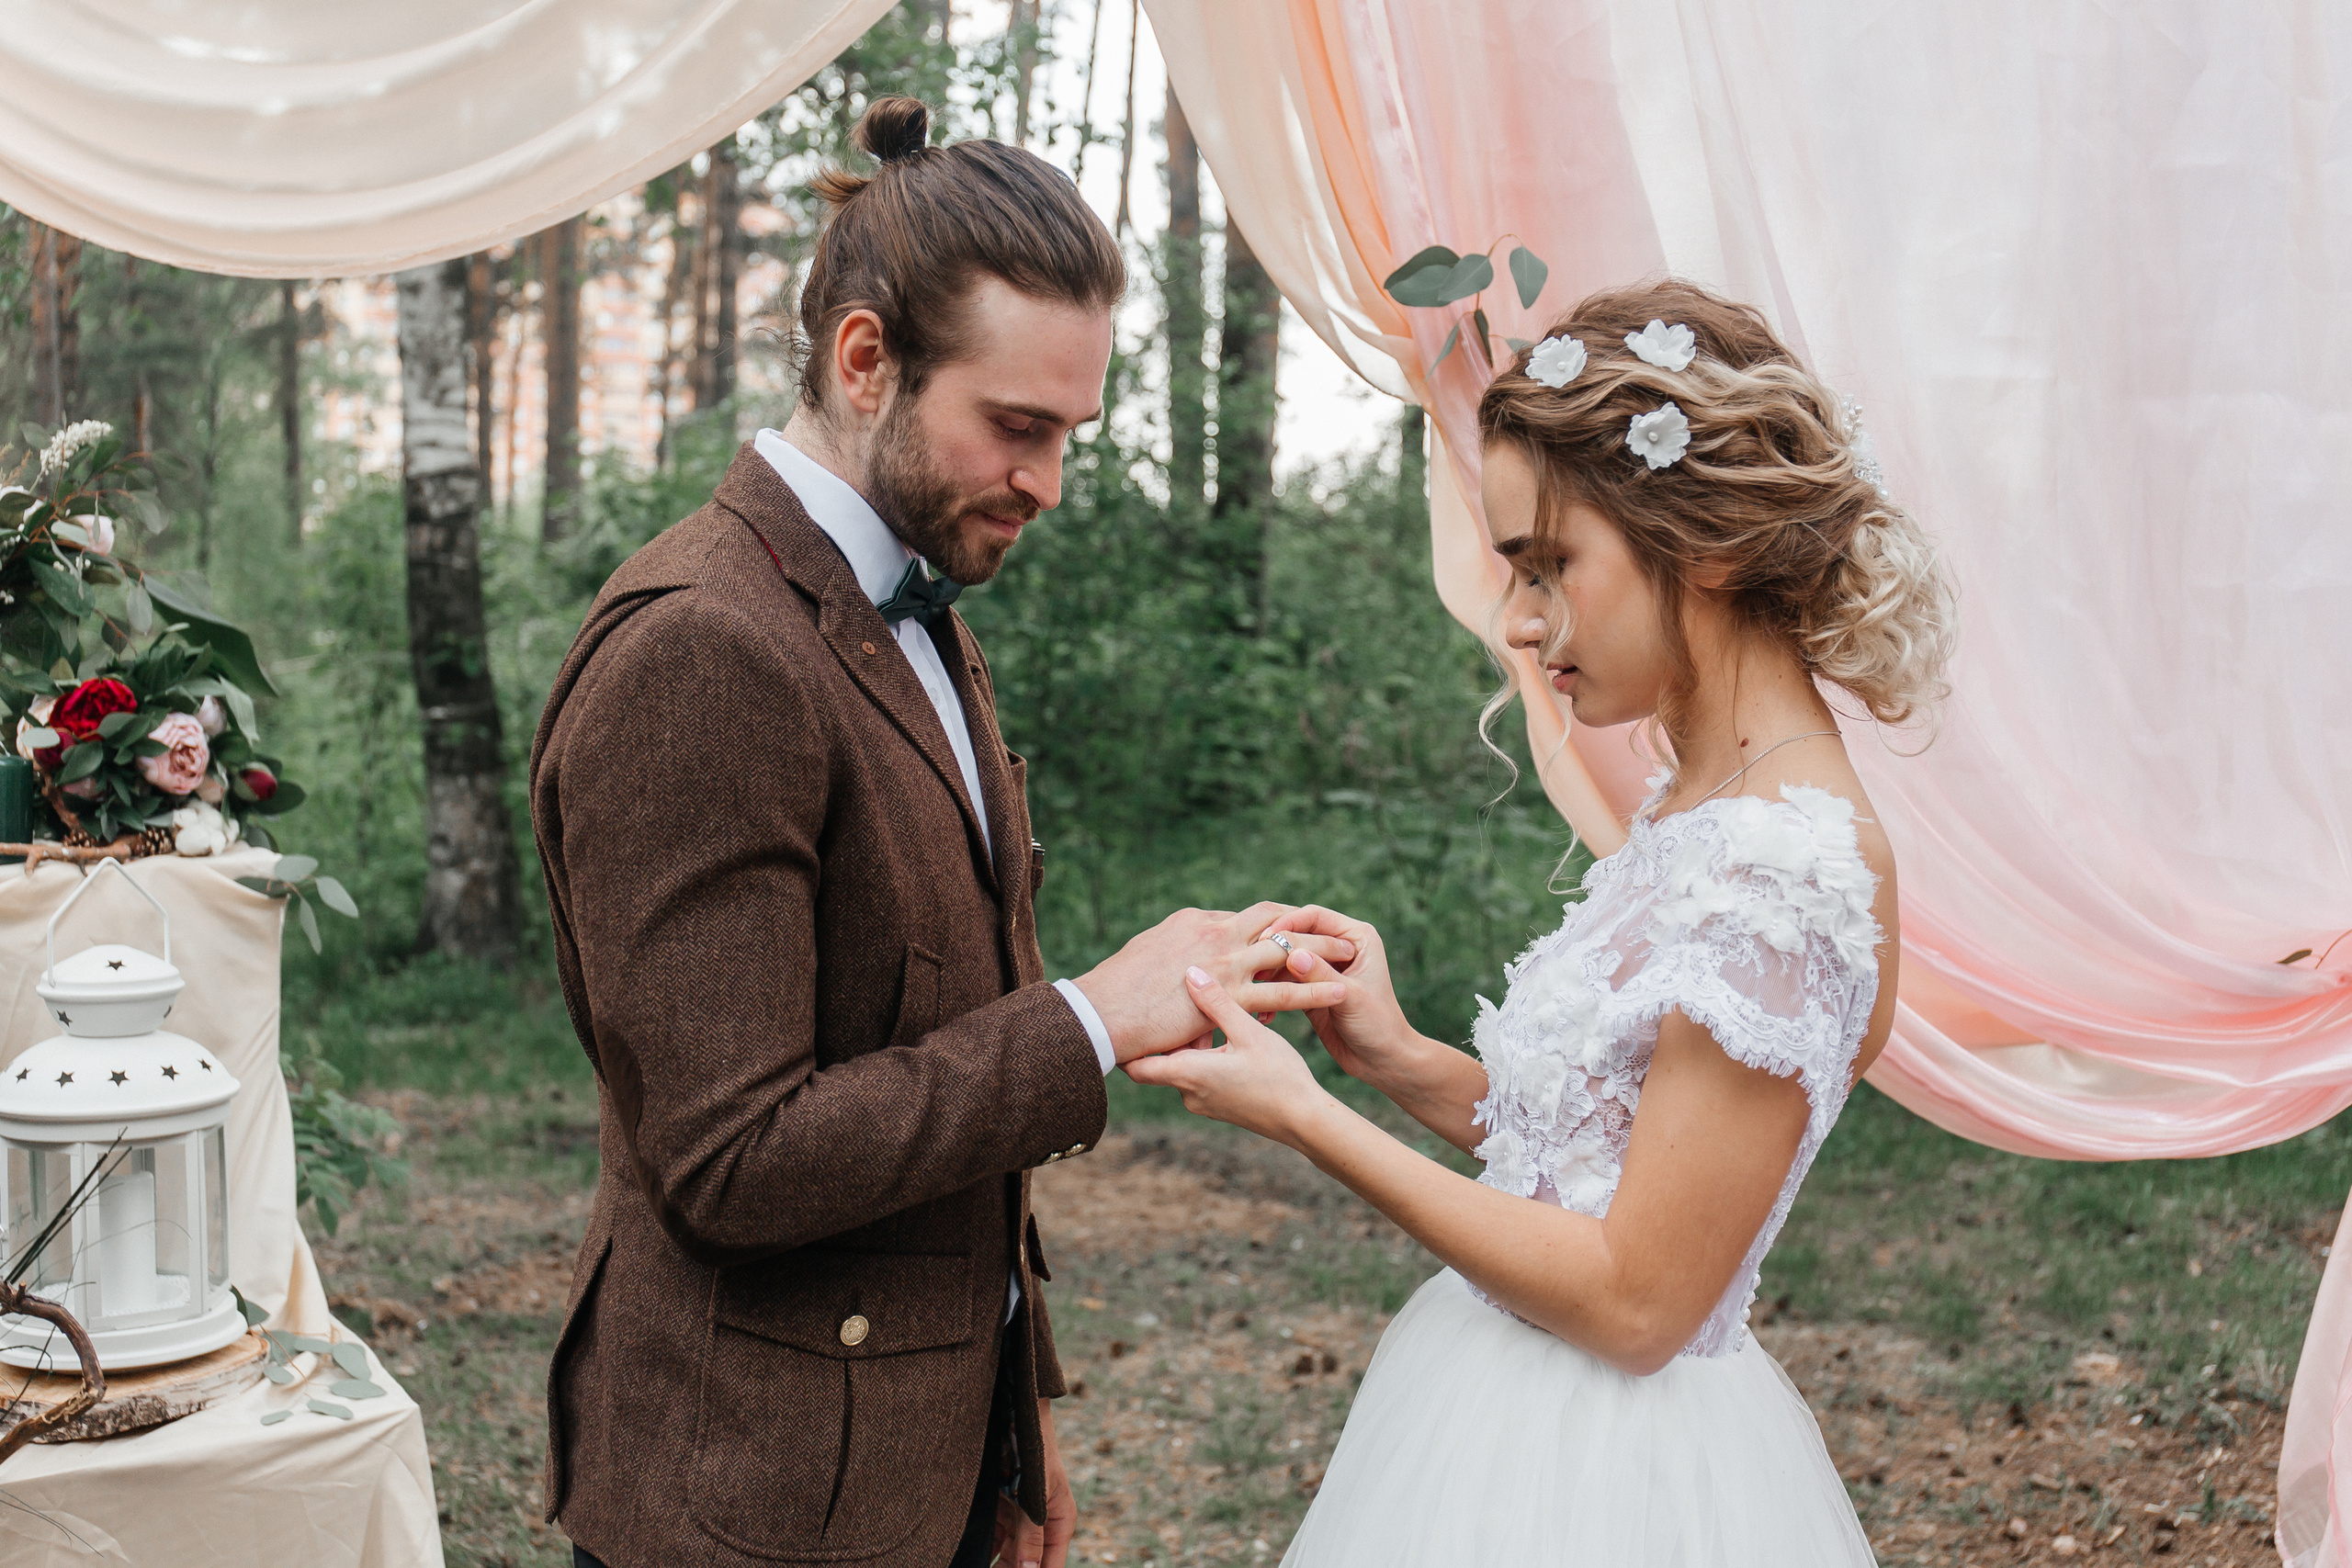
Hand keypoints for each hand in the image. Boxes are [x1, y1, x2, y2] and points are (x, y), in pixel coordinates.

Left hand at [994, 1398, 1075, 1567]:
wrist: (1015, 1416)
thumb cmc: (1033, 1451)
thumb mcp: (1036, 1497)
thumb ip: (1031, 1537)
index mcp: (1059, 1523)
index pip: (1051, 1567)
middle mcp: (1041, 1525)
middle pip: (1028, 1565)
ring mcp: (1020, 1519)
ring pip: (1008, 1556)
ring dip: (995, 1565)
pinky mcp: (1002, 1511)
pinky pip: (993, 1541)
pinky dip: (983, 1551)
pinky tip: (970, 1558)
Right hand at [1074, 902, 1352, 1064]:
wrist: (1101, 1013)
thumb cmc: (1115, 991)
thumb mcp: (1146, 955)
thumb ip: (1172, 951)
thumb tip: (1182, 955)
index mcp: (1195, 920)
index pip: (1243, 917)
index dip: (1273, 925)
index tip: (1292, 934)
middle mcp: (1214, 932)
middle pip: (1274, 921)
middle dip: (1307, 925)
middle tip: (1334, 931)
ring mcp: (1224, 960)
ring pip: (1286, 951)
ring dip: (1322, 951)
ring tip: (1352, 956)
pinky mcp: (1229, 994)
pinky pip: (1282, 992)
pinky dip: (1313, 990)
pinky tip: (1338, 992)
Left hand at [1123, 968, 1334, 1147]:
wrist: (1305, 1120)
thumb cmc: (1279, 1077)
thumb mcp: (1248, 1031)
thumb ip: (1217, 1002)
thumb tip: (1191, 973)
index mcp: (1188, 1074)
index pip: (1135, 1065)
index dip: (1126, 1043)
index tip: (1127, 1017)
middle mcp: (1189, 1093)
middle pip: (1161, 1061)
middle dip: (1171, 1033)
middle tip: (1177, 1002)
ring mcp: (1204, 1103)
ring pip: (1183, 1067)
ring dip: (1194, 1043)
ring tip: (1216, 1017)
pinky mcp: (1219, 1106)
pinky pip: (1201, 1077)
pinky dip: (1207, 1056)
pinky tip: (1231, 1037)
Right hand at [1263, 905, 1429, 1090]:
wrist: (1381, 1060)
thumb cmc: (1378, 1025)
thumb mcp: (1351, 998)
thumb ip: (1321, 975)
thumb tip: (1292, 954)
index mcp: (1357, 937)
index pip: (1315, 917)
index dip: (1288, 923)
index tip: (1265, 938)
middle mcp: (1339, 947)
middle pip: (1297, 933)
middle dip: (1273, 947)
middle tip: (1249, 962)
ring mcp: (1323, 968)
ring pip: (1286, 957)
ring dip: (1268, 972)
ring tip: (1251, 987)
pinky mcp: (1310, 988)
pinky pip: (1284, 981)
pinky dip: (1272, 992)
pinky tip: (1262, 1012)